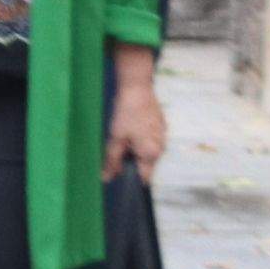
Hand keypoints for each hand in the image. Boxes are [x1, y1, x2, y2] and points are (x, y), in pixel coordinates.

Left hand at [102, 47, 168, 178]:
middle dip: (130, 161)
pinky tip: (131, 128)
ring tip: (123, 137)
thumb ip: (112, 161)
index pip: (145, 177)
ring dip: (135, 149)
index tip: (119, 175)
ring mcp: (163, 136)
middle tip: (116, 150)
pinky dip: (140, 138)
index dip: (131, 179)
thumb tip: (106, 180)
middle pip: (145, 164)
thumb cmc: (126, 115)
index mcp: (151, 154)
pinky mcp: (161, 126)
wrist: (138, 89)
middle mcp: (161, 148)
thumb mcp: (116, 139)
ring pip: (147, 151)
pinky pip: (150, 139)